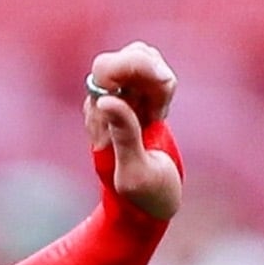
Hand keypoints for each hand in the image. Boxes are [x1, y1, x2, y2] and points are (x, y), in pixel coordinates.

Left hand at [85, 42, 181, 220]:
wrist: (148, 207)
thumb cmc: (141, 198)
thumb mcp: (136, 172)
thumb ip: (125, 135)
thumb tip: (106, 99)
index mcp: (99, 118)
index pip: (106, 69)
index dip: (135, 67)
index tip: (164, 93)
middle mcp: (104, 103)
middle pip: (125, 57)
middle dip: (152, 72)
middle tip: (163, 109)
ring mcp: (121, 98)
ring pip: (140, 58)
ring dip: (160, 78)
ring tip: (161, 113)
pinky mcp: (137, 99)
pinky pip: (151, 71)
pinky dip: (163, 83)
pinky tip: (162, 110)